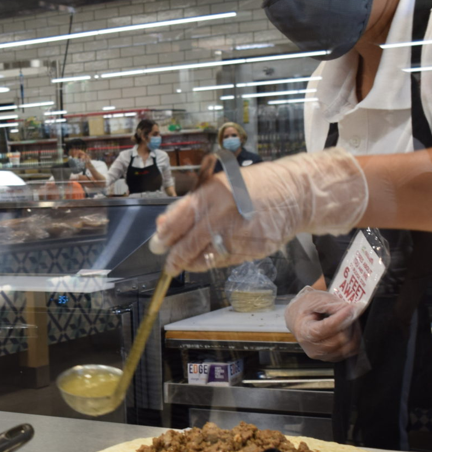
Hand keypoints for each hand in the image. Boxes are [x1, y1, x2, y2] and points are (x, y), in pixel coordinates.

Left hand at [149, 149, 368, 270]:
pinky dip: (214, 261)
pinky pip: (224, 262)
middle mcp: (226, 214)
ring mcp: (241, 234)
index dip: (164, 237)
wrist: (294, 195)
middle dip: (174, 259)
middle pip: (189, 245)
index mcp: (214, 193)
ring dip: (192, 263)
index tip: (157, 245)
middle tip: (169, 265)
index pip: (178, 220)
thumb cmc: (253, 188)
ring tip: (187, 262)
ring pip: (205, 258)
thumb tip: (163, 226)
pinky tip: (212, 255)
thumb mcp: (218, 186)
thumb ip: (190, 206)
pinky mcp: (253, 250)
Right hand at [286, 286, 361, 360]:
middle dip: (350, 324)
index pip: (326, 328)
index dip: (342, 318)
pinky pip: (350, 351)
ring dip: (354, 331)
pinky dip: (354, 339)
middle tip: (353, 311)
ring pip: (348, 347)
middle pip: (339, 339)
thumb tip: (353, 310)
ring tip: (352, 319)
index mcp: (304, 332)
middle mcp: (312, 348)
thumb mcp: (316, 299)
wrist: (298, 319)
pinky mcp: (331, 358)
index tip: (351, 307)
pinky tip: (350, 328)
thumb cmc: (305, 308)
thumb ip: (333, 304)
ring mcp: (322, 355)